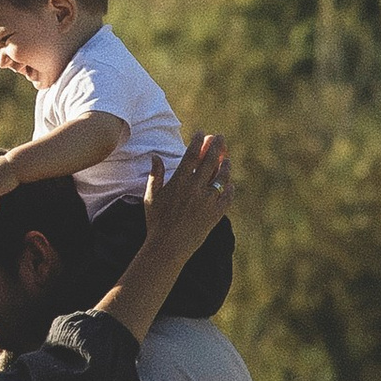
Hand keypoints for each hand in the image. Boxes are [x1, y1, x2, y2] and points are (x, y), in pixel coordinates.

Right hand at [138, 133, 230, 254]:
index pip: (191, 155)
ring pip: (221, 177)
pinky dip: (229, 189)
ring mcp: (208, 201)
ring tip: (226, 159)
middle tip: (219, 137)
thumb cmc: (156, 222)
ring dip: (225, 165)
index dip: (197, 142)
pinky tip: (229, 184)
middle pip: (210, 161)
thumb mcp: (151, 196)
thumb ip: (155, 174)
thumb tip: (155, 156)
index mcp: (179, 181)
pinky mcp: (215, 214)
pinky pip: (227, 198)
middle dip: (215, 146)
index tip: (200, 133)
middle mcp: (195, 188)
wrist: (167, 247)